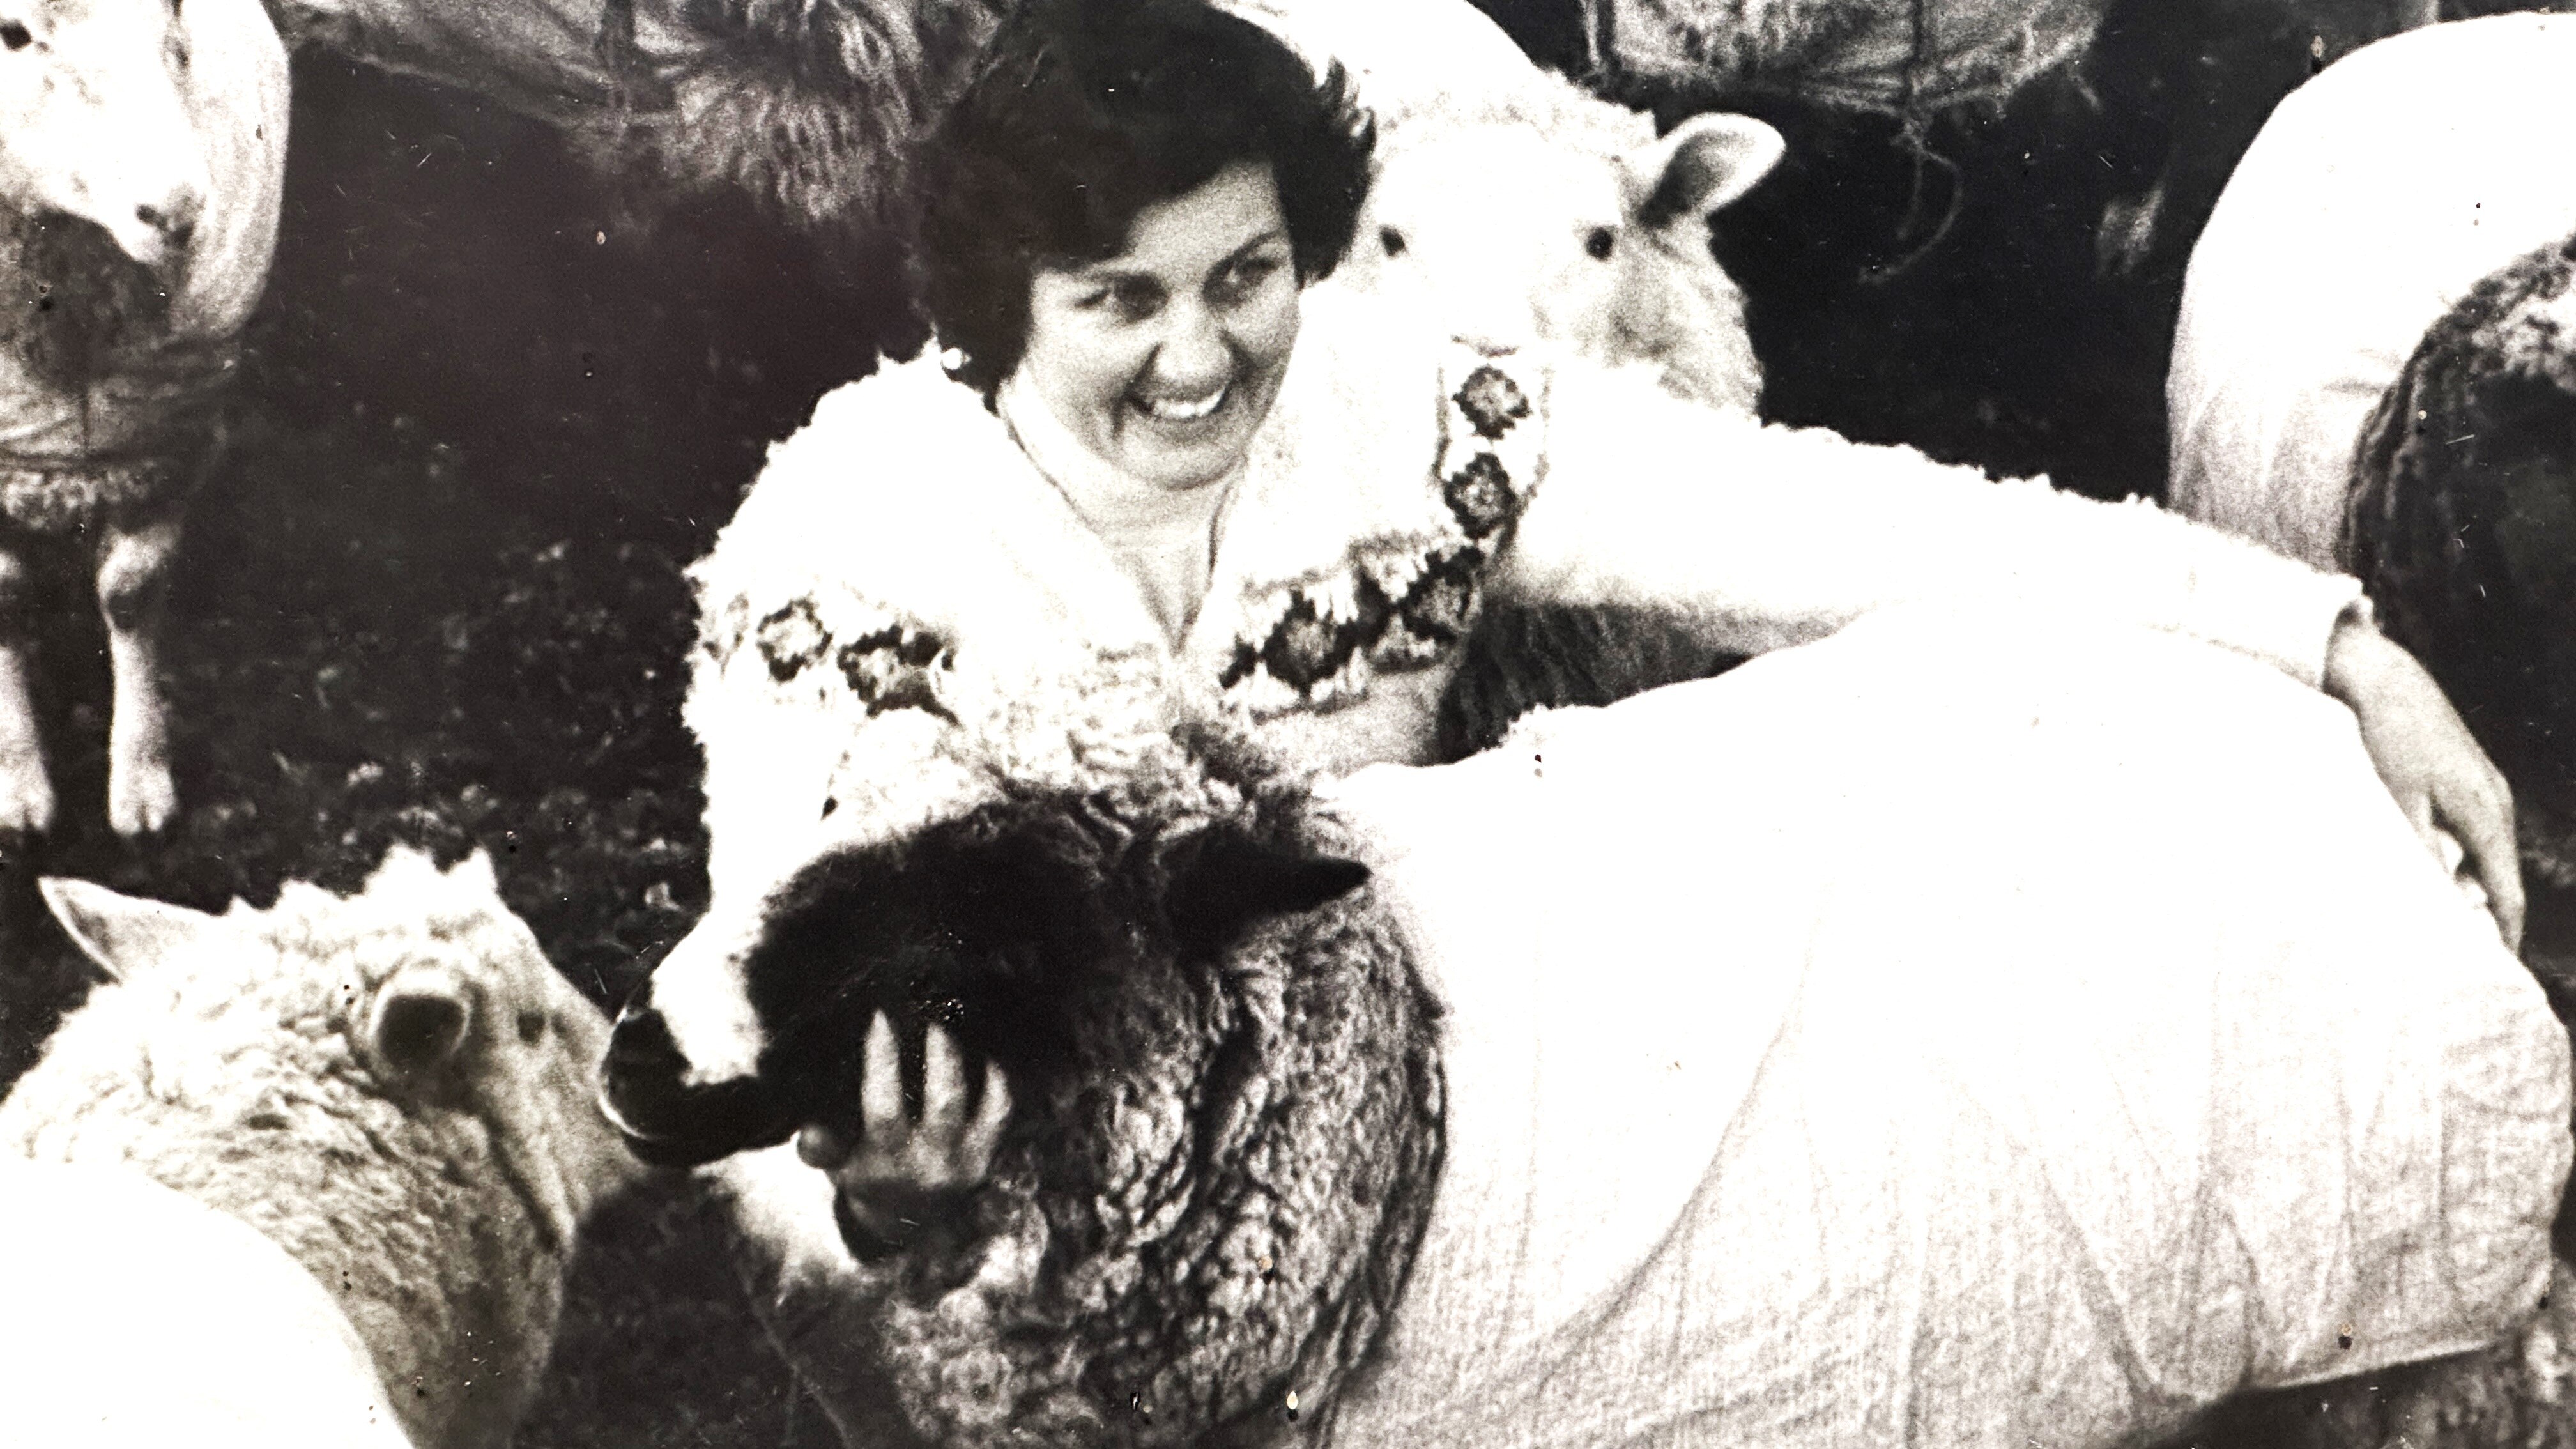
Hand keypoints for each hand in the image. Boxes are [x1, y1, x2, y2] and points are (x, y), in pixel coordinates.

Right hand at [794, 1013, 1010, 1258]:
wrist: (908, 1220)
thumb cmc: (866, 1174)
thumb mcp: (837, 1165)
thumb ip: (821, 1147)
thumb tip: (810, 1133)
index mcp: (888, 1161)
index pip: (886, 1106)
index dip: (883, 1059)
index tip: (880, 1016)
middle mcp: (933, 1161)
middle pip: (946, 1099)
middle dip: (941, 1051)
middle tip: (932, 1010)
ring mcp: (966, 1158)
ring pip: (982, 1102)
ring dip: (970, 1060)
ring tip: (955, 1021)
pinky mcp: (988, 1154)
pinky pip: (1002, 1109)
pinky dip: (997, 1078)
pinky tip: (983, 1051)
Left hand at [2323, 617, 2522, 949]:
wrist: (2382, 678)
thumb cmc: (2384, 738)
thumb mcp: (2397, 800)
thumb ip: (2418, 853)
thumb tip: (2435, 904)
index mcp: (2486, 813)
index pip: (2507, 892)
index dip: (2504, 934)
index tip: (2496, 972)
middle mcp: (2496, 801)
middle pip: (2502, 877)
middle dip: (2491, 918)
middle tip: (2470, 960)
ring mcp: (2485, 786)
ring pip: (2487, 854)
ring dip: (2473, 889)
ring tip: (2450, 926)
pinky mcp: (2465, 775)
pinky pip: (2473, 831)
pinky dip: (2461, 860)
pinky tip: (2435, 873)